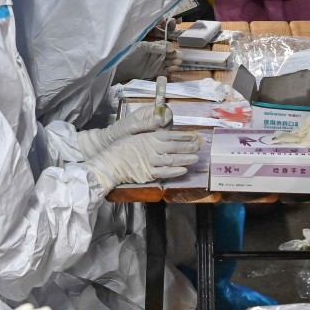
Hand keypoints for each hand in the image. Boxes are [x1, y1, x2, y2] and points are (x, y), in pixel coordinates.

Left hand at [76, 100, 173, 158]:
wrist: (110, 143)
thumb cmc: (120, 132)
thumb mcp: (132, 126)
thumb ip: (146, 123)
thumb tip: (160, 118)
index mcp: (148, 112)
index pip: (165, 110)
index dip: (166, 116)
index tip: (162, 124)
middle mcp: (153, 119)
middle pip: (168, 120)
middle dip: (166, 128)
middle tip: (159, 136)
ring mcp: (154, 130)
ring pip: (167, 131)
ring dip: (165, 137)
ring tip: (156, 143)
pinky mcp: (153, 140)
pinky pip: (162, 140)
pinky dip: (162, 144)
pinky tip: (156, 149)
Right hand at [83, 129, 200, 190]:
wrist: (110, 162)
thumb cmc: (121, 147)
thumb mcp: (136, 136)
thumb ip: (151, 136)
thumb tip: (164, 135)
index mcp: (150, 137)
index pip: (171, 135)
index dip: (184, 136)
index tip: (194, 136)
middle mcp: (153, 148)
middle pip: (175, 147)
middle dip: (189, 147)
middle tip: (199, 146)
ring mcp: (152, 161)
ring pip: (173, 160)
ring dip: (185, 159)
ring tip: (195, 158)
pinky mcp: (149, 174)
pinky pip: (165, 173)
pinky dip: (175, 171)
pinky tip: (184, 170)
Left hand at [113, 41, 181, 82]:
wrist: (123, 67)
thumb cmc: (131, 54)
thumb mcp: (142, 47)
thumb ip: (154, 47)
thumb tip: (167, 48)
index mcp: (155, 46)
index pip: (165, 46)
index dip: (169, 47)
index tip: (171, 49)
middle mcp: (158, 54)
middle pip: (170, 54)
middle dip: (175, 55)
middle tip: (180, 56)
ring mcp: (158, 63)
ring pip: (169, 62)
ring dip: (174, 62)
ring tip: (178, 62)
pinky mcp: (157, 72)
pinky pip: (166, 71)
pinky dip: (170, 70)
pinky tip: (173, 68)